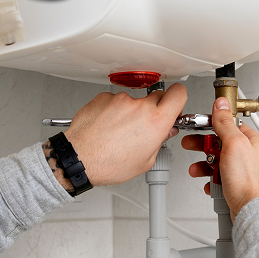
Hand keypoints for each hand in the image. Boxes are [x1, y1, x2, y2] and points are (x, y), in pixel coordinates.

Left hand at [62, 84, 186, 185]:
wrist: (79, 158)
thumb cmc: (108, 164)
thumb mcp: (145, 161)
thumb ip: (159, 142)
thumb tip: (164, 132)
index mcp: (156, 122)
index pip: (179, 93)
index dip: (178, 98)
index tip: (174, 104)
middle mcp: (140, 106)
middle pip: (157, 96)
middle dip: (154, 109)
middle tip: (144, 125)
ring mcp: (120, 100)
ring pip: (133, 101)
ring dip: (130, 112)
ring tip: (118, 132)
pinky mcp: (104, 97)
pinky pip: (114, 101)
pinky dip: (112, 111)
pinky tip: (107, 127)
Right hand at [181, 97, 258, 219]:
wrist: (252, 211)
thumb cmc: (249, 181)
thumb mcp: (234, 144)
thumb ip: (225, 123)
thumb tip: (222, 104)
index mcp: (252, 141)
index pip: (229, 125)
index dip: (212, 125)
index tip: (199, 126)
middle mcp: (250, 155)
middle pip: (221, 144)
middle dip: (203, 147)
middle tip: (191, 145)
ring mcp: (244, 171)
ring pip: (218, 162)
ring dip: (205, 165)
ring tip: (197, 169)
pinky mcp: (238, 186)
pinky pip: (220, 178)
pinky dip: (211, 180)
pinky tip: (209, 183)